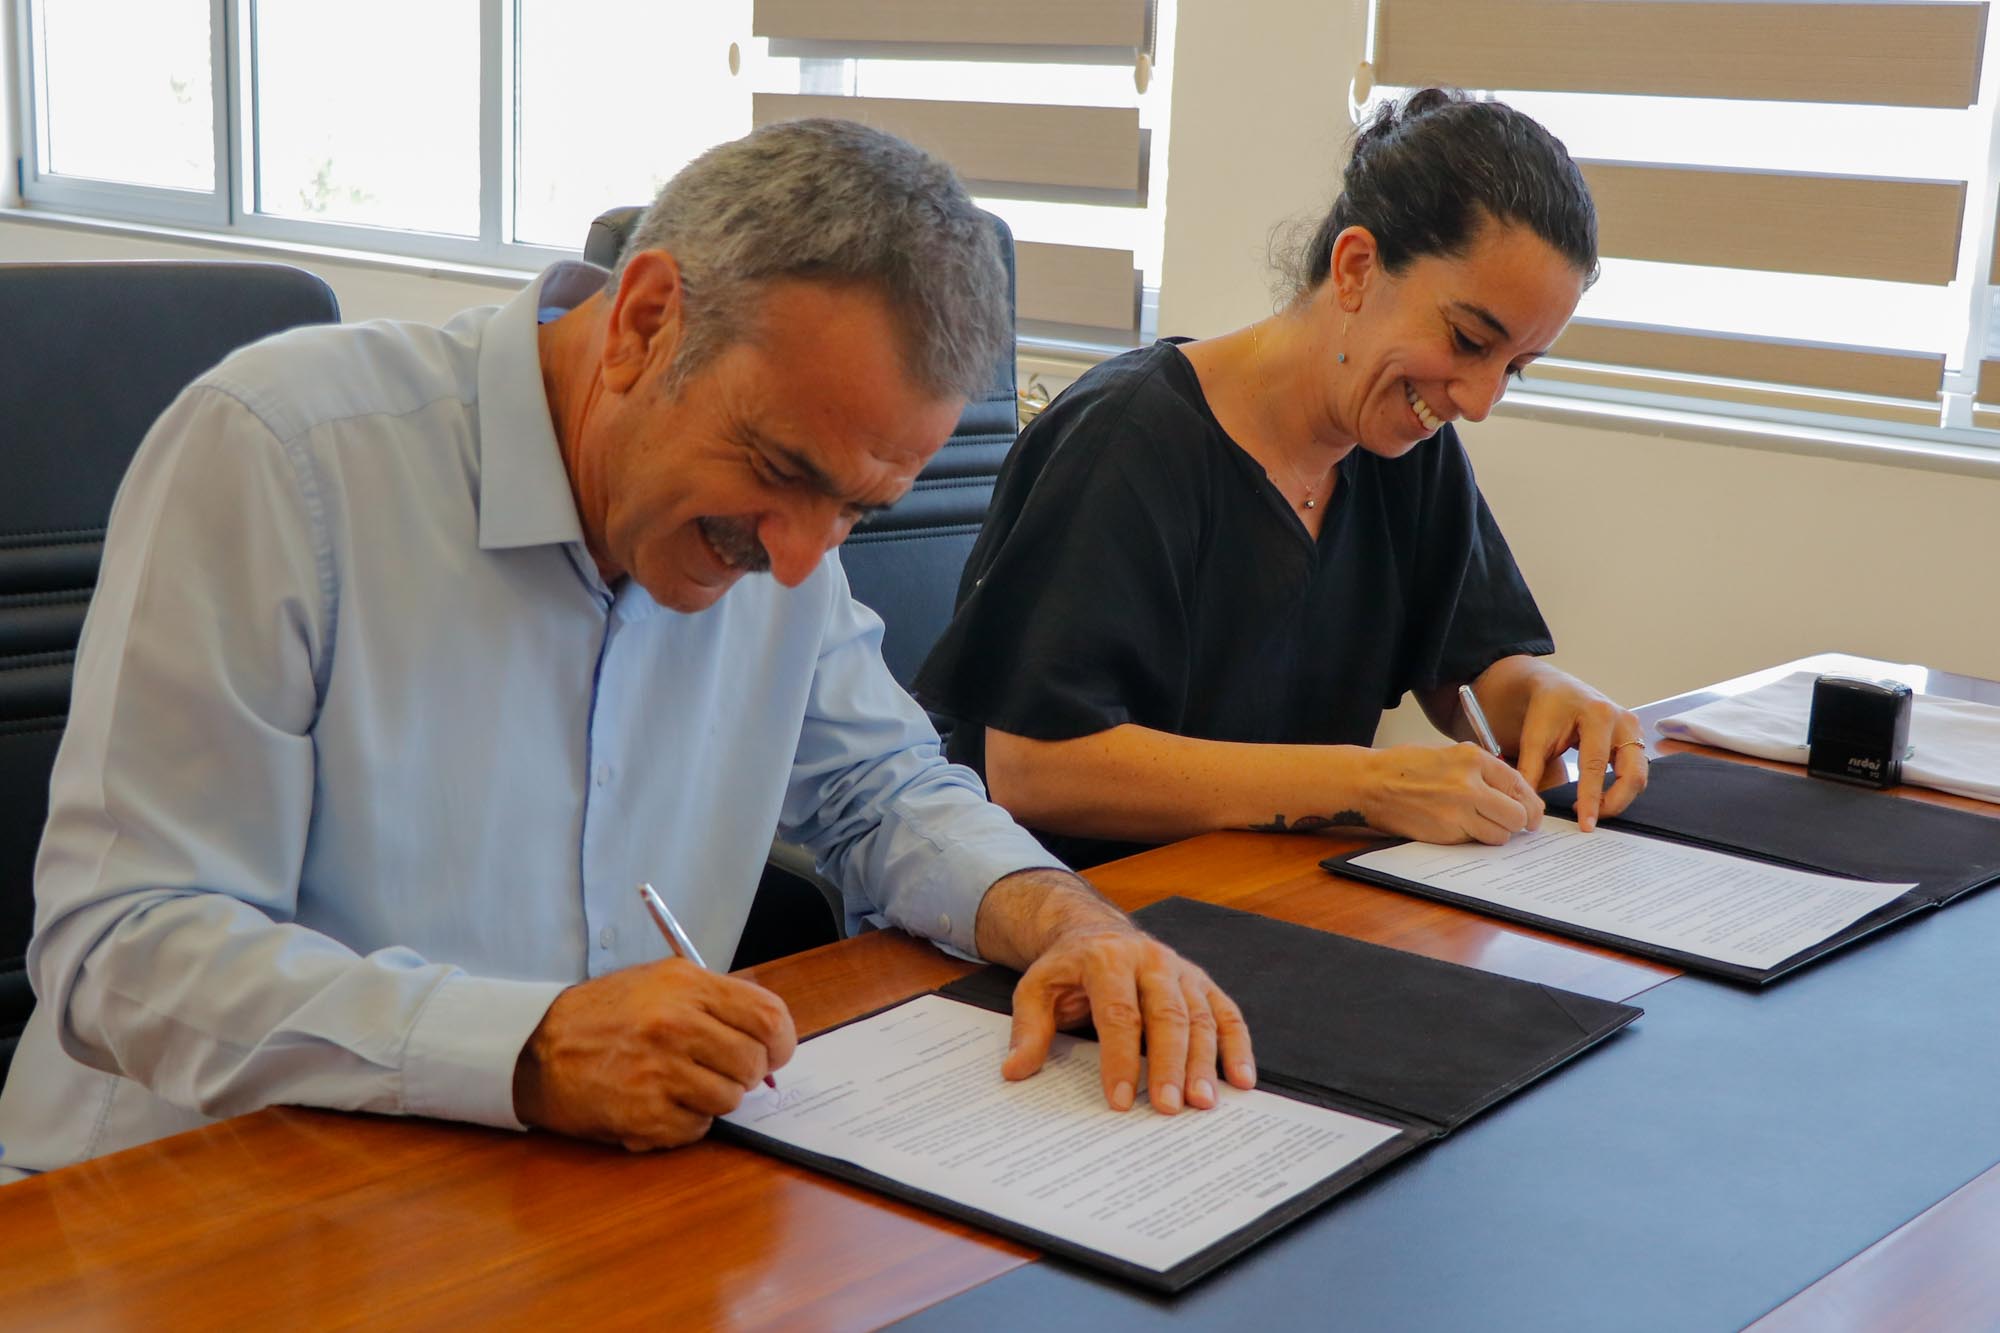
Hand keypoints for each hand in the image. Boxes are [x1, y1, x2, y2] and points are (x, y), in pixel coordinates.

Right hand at [512, 959, 795, 1151]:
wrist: (537, 1048)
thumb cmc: (605, 1015)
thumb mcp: (660, 982)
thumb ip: (716, 1003)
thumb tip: (769, 1037)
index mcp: (686, 986)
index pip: (768, 1017)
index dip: (781, 1041)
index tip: (775, 1052)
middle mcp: (676, 1025)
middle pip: (753, 1062)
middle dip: (747, 1073)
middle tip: (725, 1071)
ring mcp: (660, 1072)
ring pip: (729, 1098)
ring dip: (716, 1098)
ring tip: (684, 1084)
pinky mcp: (645, 1114)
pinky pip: (698, 1126)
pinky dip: (687, 1121)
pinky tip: (661, 1102)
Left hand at [1002, 914, 1254, 1115]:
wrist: (1096, 931)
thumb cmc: (1068, 968)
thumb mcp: (1036, 989)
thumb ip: (1028, 1029)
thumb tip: (1015, 1070)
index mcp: (1107, 958)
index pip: (1118, 1013)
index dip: (1119, 1058)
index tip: (1119, 1099)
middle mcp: (1150, 959)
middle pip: (1166, 1015)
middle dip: (1168, 1064)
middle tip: (1168, 1107)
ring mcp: (1181, 970)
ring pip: (1200, 1017)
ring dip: (1204, 1062)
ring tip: (1203, 1103)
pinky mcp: (1202, 982)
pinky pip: (1226, 1013)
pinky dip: (1238, 1046)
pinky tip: (1241, 1079)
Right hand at [1363, 742, 1543, 844]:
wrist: (1369, 783)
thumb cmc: (1405, 767)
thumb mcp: (1448, 754)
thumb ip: (1481, 770)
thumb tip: (1513, 792)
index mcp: (1472, 758)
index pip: (1519, 785)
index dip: (1530, 803)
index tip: (1532, 812)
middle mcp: (1470, 784)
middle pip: (1518, 815)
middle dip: (1518, 823)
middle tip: (1512, 825)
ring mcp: (1457, 811)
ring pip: (1500, 835)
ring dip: (1495, 833)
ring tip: (1478, 824)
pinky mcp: (1445, 833)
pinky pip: (1473, 842)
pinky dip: (1471, 839)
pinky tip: (1455, 826)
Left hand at [1510, 677, 1648, 830]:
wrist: (1557, 688)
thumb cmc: (1547, 709)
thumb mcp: (1534, 737)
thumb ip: (1530, 771)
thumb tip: (1530, 807)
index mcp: (1597, 715)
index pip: (1596, 766)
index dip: (1592, 799)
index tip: (1586, 824)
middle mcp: (1623, 721)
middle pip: (1633, 774)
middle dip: (1615, 803)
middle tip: (1590, 820)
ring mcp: (1634, 729)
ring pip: (1640, 776)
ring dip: (1619, 798)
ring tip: (1591, 808)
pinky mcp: (1635, 738)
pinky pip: (1637, 771)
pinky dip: (1622, 788)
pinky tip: (1601, 797)